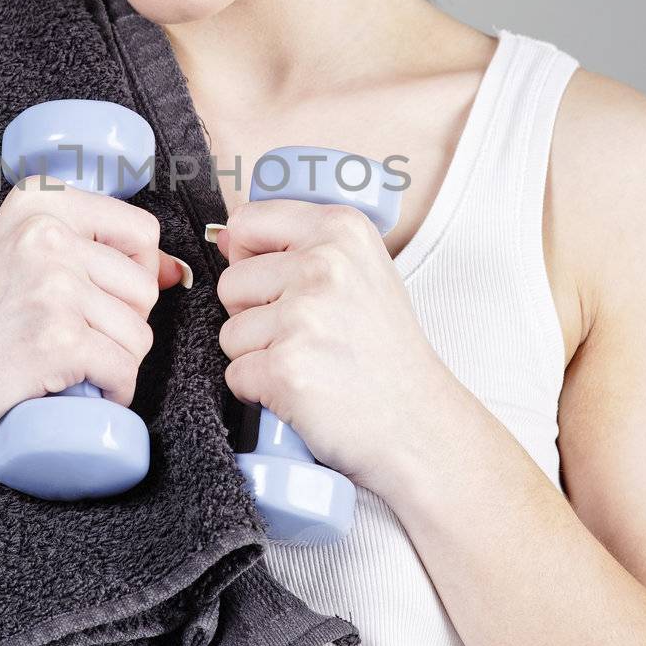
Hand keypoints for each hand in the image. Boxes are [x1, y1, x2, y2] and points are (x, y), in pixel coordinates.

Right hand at [0, 176, 192, 467]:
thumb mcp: (23, 260)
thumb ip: (93, 250)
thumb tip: (176, 269)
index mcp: (40, 200)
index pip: (142, 232)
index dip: (134, 275)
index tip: (95, 299)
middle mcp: (45, 233)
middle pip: (144, 287)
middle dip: (122, 325)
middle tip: (70, 338)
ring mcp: (51, 286)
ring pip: (139, 334)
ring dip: (114, 363)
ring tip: (67, 365)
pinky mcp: (57, 340)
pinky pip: (123, 372)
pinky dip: (110, 393)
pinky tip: (77, 392)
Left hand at [211, 199, 461, 497]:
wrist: (420, 424)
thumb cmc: (388, 355)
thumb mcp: (361, 274)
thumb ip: (297, 247)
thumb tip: (225, 237)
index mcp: (341, 229)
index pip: (247, 221)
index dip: (250, 258)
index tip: (280, 285)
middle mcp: (323, 264)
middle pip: (231, 282)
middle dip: (254, 316)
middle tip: (309, 337)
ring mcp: (304, 316)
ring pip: (230, 332)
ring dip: (258, 357)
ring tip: (311, 364)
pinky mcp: (285, 367)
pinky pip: (235, 374)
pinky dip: (259, 391)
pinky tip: (303, 390)